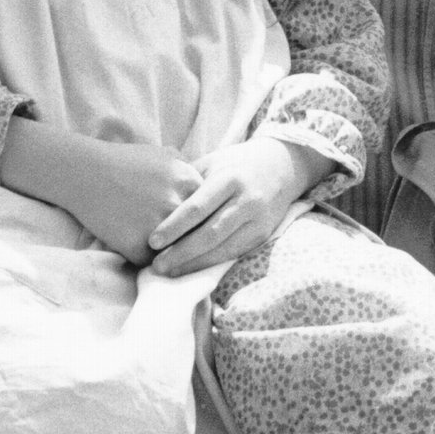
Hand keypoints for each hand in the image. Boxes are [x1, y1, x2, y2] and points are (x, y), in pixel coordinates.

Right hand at [0, 119, 201, 265]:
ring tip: (163, 253)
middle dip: (192, 240)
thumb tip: (207, 188)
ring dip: (172, 255)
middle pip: (198, 234)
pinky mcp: (138, 248)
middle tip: (185, 245)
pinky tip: (135, 249)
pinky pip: (152, 263)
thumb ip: (189, 170)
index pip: (212, 211)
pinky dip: (145, 260)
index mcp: (190, 182)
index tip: (196, 225)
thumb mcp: (165, 155)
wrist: (85, 173)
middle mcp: (179, 206)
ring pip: (178, 252)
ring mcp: (160, 228)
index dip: (203, 220)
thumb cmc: (125, 162)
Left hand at [148, 137, 328, 276]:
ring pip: (223, 249)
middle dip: (181, 253)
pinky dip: (212, 264)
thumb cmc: (236, 163)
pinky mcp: (263, 234)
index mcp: (229, 179)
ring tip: (170, 272)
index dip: (174, 227)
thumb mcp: (213, 162)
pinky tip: (193, 269)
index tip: (152, 241)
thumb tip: (155, 201)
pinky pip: (234, 253)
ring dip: (194, 264)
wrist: (282, 166)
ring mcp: (257, 221)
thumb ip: (188, 182)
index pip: (198, 207)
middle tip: (156, 265)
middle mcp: (246, 201)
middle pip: (209, 234)